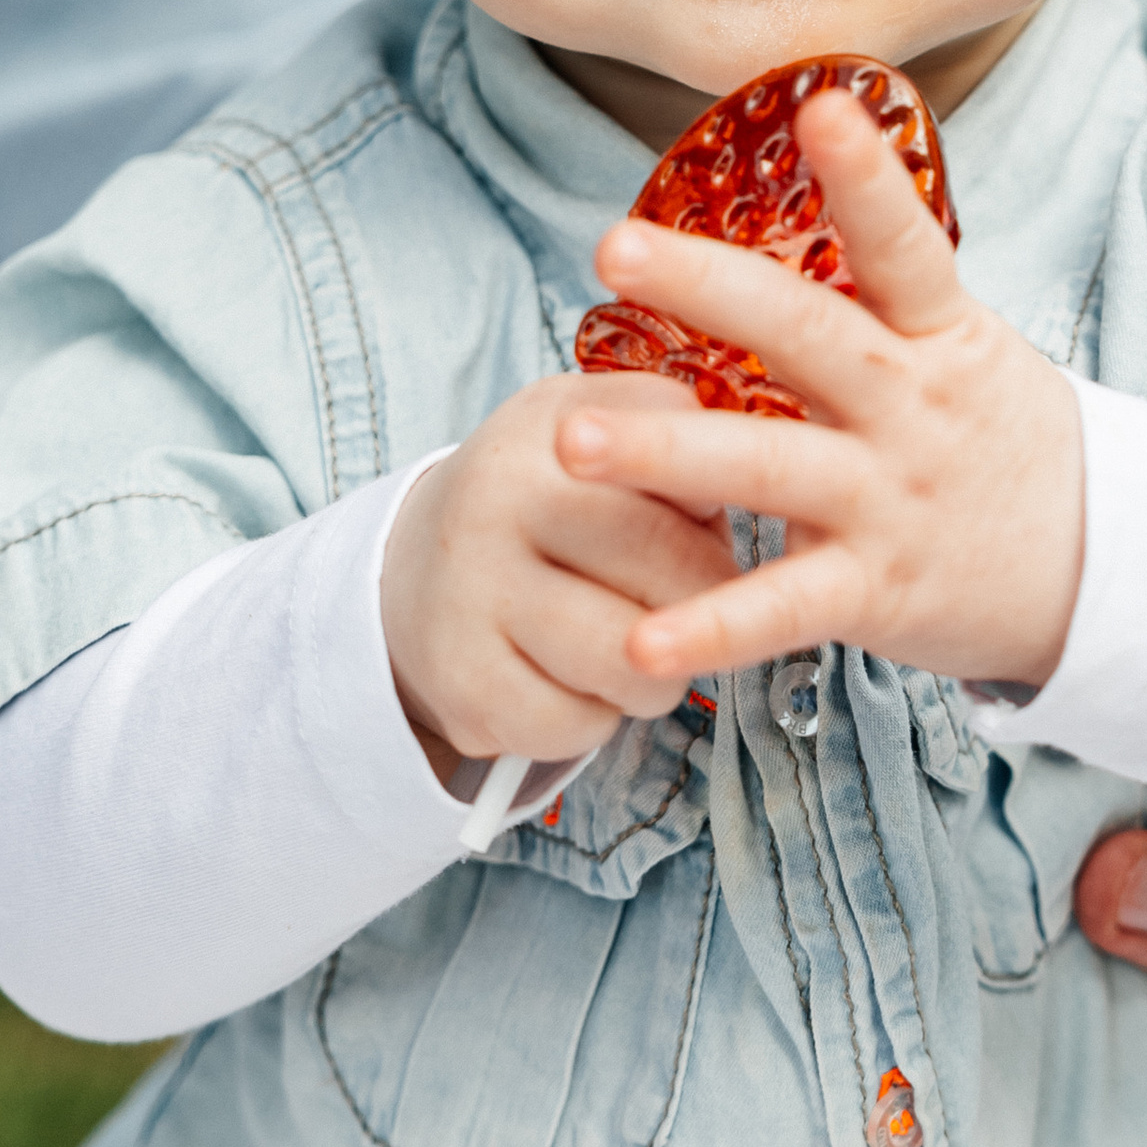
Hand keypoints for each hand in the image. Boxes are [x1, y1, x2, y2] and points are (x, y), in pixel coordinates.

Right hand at [379, 374, 737, 775]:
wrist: (413, 571)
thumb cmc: (542, 496)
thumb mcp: (595, 421)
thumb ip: (673, 424)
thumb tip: (734, 482)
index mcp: (546, 433)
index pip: (686, 482)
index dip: (713, 521)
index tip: (701, 528)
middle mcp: (495, 509)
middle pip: (672, 576)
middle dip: (708, 606)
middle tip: (688, 605)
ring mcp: (471, 603)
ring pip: (635, 667)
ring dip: (658, 674)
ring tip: (633, 645)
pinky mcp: (464, 688)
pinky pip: (581, 726)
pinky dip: (597, 717)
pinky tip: (571, 679)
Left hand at [556, 89, 1085, 701]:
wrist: (1103, 569)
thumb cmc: (997, 439)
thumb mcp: (963, 349)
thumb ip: (878, 297)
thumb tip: (777, 214)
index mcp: (939, 335)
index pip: (907, 245)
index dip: (867, 179)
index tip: (823, 106)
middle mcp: (913, 407)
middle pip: (807, 337)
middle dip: (707, 289)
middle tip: (613, 247)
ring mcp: (892, 500)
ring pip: (767, 468)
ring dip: (664, 453)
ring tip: (570, 438)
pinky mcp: (877, 591)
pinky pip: (782, 609)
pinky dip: (711, 627)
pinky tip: (639, 640)